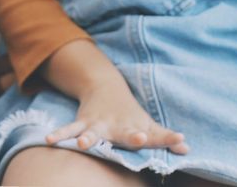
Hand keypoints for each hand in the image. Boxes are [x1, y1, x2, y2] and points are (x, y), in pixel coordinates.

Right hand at [45, 77, 187, 153]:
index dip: (167, 139)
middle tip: (138, 140)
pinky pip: (69, 130)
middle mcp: (119, 126)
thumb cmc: (130, 114)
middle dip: (132, 138)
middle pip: (126, 134)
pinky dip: (60, 135)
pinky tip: (49, 141)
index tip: (179, 140)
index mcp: (137, 129)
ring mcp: (99, 124)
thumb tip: (187, 149)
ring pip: (93, 132)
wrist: (106, 86)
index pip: (155, 135)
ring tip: (84, 144)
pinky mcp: (83, 123)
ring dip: (89, 138)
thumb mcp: (148, 125)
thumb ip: (164, 138)